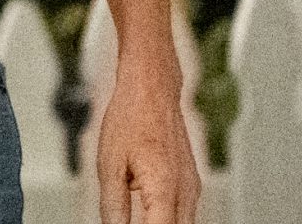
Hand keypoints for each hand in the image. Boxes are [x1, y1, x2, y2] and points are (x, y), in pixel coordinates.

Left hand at [94, 53, 200, 223]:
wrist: (152, 90)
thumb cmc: (130, 119)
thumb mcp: (109, 165)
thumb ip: (113, 205)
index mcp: (164, 189)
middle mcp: (185, 192)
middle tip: (129, 222)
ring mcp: (192, 189)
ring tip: (138, 218)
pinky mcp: (191, 184)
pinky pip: (185, 214)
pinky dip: (168, 221)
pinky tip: (149, 218)